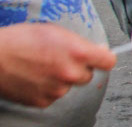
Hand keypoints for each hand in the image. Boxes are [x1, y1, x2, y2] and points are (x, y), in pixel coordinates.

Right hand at [0, 24, 115, 107]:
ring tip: (41, 67)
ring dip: (61, 79)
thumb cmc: (20, 39)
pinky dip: (47, 89)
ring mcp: (57, 89)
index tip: (100, 57)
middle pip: (88, 75)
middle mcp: (70, 73)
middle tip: (60, 59)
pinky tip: (34, 77)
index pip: (108, 62)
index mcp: (78, 53)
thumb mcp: (55, 31)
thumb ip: (79, 43)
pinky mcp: (43, 101)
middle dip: (78, 68)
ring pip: (69, 86)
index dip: (104, 58)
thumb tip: (98, 51)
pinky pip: (53, 95)